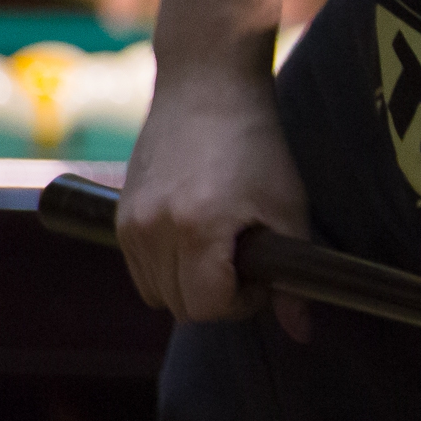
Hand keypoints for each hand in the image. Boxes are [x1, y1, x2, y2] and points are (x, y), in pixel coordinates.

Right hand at [115, 62, 311, 338]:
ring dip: (188, 284)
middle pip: (179, 307)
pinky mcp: (118, 214)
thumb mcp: (287, 209)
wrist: (207, 87)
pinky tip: (194, 234)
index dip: (241, 302)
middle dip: (217, 297)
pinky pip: (139, 268)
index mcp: (197, 227)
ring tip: (220, 246)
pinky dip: (166, 266)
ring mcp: (130, 222)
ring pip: (154, 293)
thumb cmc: (256, 145)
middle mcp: (154, 228)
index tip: (261, 274)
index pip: (206, 307)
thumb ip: (293, 278)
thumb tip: (302, 333)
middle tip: (245, 260)